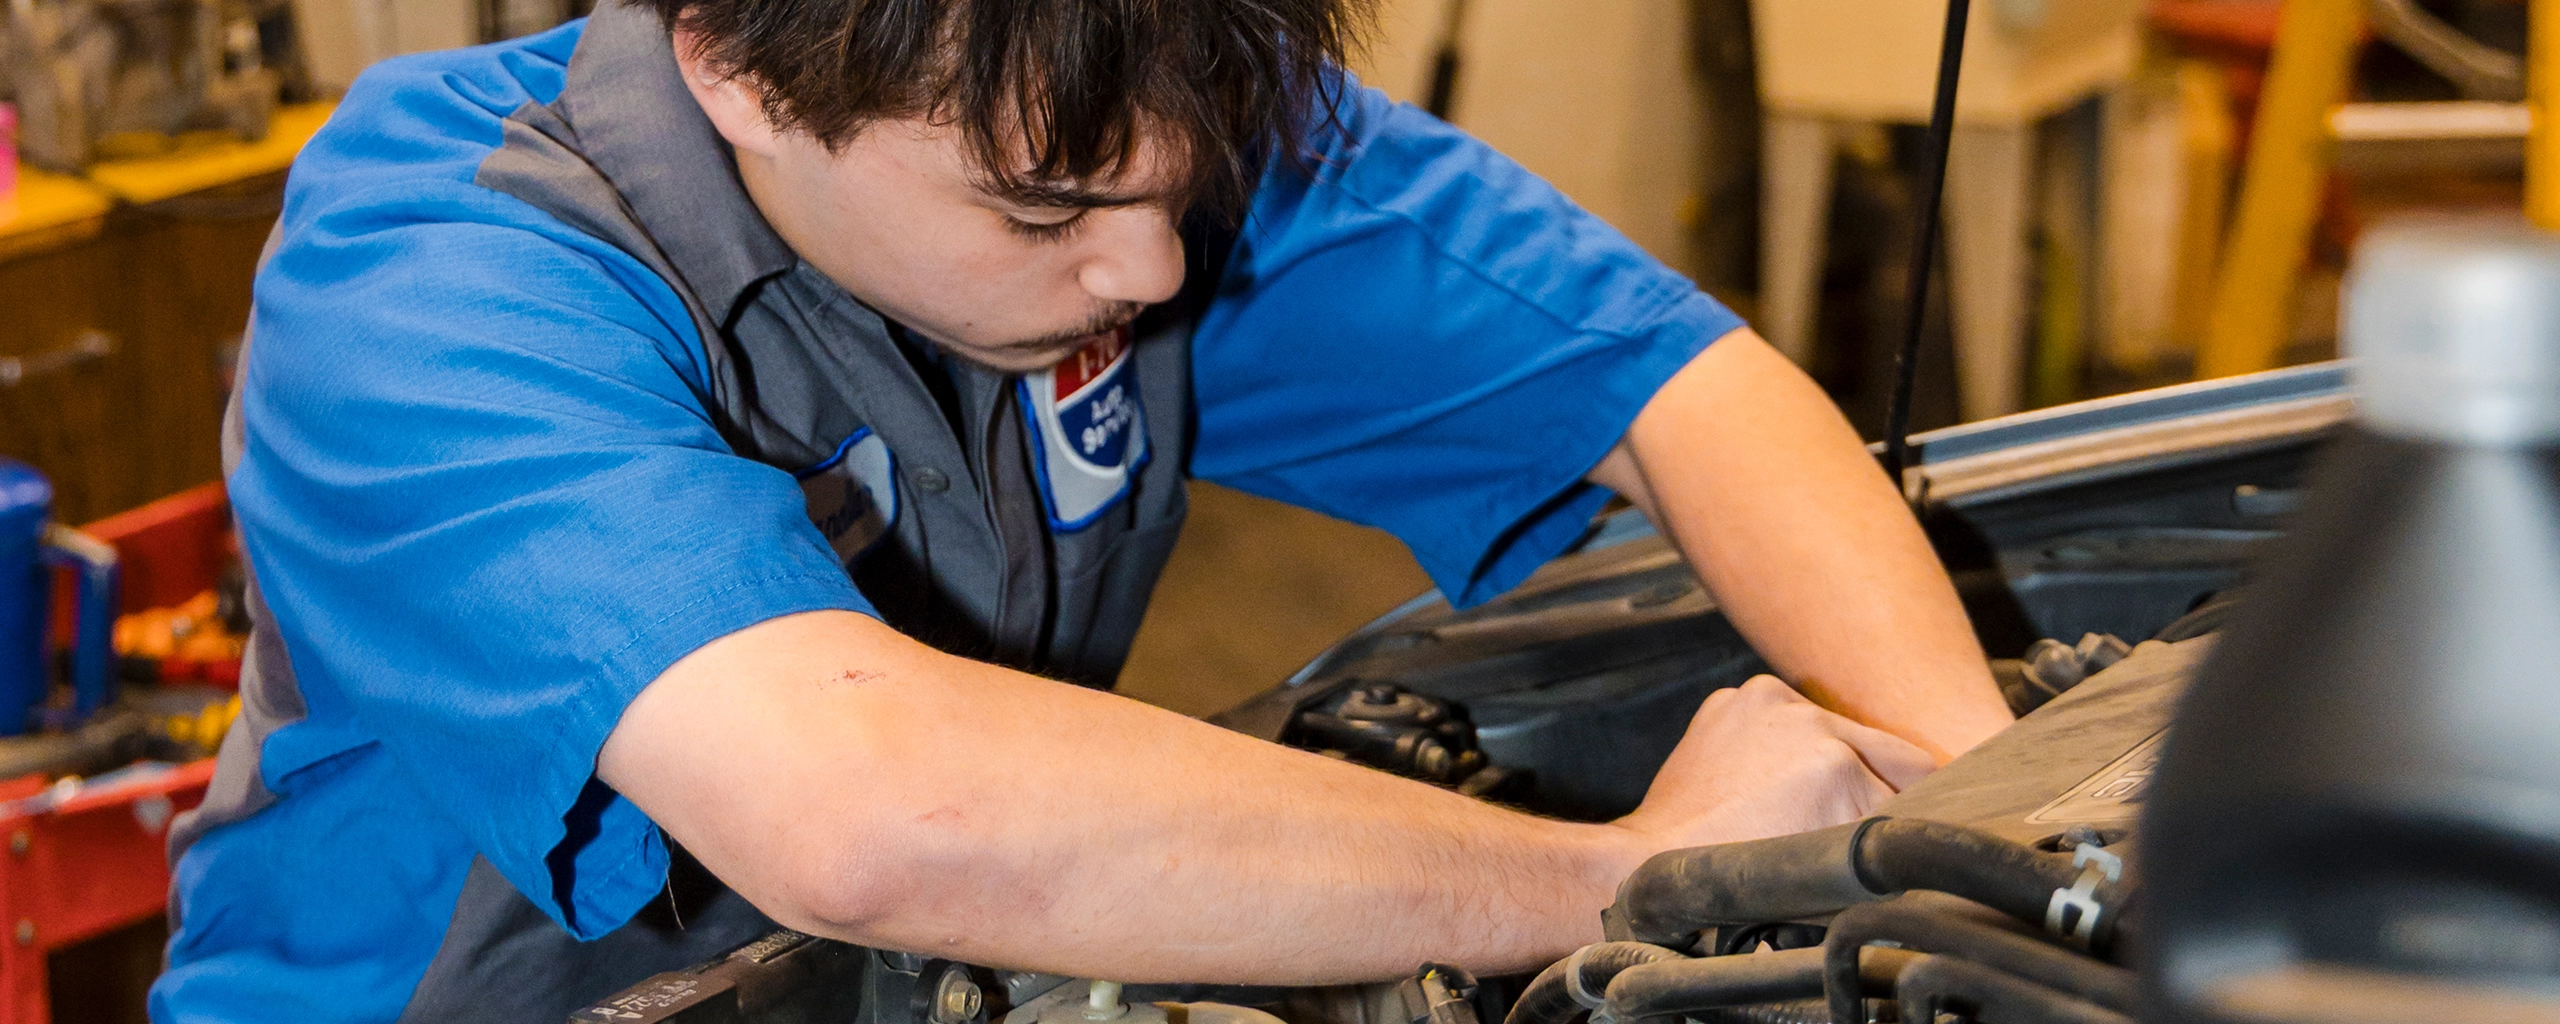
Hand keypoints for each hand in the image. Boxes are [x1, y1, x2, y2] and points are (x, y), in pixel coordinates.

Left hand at [1612, 675, 1936, 850]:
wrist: (1653, 863)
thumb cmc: (1739, 883)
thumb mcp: (1831, 876)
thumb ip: (1884, 844)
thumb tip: (1929, 833)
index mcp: (1836, 768)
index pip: (1917, 782)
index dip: (1919, 811)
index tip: (1918, 826)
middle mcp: (1806, 721)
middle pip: (1887, 751)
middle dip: (1888, 787)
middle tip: (1874, 821)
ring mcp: (1768, 701)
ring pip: (1842, 733)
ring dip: (1841, 764)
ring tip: (1817, 805)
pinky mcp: (1738, 697)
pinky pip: (1792, 719)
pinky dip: (1795, 745)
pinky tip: (1778, 781)